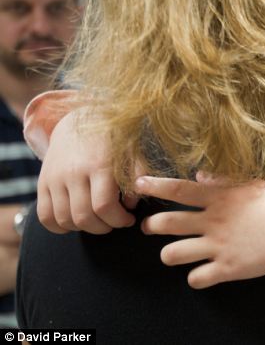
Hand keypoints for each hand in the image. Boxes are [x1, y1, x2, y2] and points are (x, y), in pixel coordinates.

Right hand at [37, 111, 137, 234]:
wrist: (79, 119)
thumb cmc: (112, 138)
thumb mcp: (132, 151)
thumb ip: (137, 177)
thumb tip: (131, 204)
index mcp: (98, 164)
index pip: (104, 206)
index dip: (119, 220)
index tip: (128, 219)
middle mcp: (73, 172)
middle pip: (84, 217)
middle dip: (104, 227)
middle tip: (114, 222)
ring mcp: (55, 178)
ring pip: (64, 220)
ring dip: (84, 229)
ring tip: (98, 220)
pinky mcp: (42, 182)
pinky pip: (44, 216)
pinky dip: (59, 227)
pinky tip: (75, 222)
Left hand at [136, 173, 264, 288]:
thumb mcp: (251, 183)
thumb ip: (224, 178)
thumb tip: (200, 174)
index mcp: (220, 197)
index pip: (181, 189)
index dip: (157, 186)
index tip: (138, 183)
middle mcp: (215, 221)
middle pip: (169, 223)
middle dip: (152, 225)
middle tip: (149, 226)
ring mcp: (220, 246)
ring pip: (174, 254)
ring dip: (168, 254)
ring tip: (172, 253)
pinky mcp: (228, 269)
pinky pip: (197, 278)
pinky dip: (195, 277)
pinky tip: (199, 272)